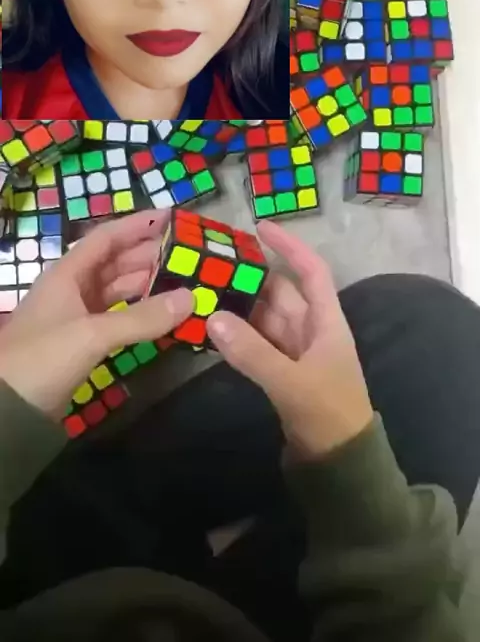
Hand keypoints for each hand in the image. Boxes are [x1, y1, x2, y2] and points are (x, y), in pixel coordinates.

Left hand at [0, 210, 193, 421]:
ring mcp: (75, 316)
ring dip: (146, 284)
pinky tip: (161, 313)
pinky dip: (138, 312)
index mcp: (67, 274)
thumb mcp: (92, 334)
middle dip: (148, 255)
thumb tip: (191, 298)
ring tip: (182, 280)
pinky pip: (117, 316)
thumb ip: (142, 318)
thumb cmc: (42, 358)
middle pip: (114, 262)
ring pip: (117, 289)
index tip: (171, 217)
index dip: (137, 224)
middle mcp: (71, 288)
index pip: (106, 238)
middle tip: (187, 253)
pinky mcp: (81, 342)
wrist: (6, 409)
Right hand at [207, 221, 372, 459]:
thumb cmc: (328, 414)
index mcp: (326, 322)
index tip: (260, 227)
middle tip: (213, 263)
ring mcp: (296, 352)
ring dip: (240, 308)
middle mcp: (312, 330)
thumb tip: (212, 317)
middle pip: (281, 293)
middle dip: (251, 278)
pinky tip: (211, 329)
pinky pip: (257, 343)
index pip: (311, 272)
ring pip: (265, 319)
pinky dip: (238, 336)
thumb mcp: (291, 382)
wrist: (339, 463)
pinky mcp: (282, 373)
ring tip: (203, 290)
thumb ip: (252, 352)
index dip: (290, 247)